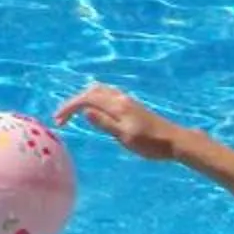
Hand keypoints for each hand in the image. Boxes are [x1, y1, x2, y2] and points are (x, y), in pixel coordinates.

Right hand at [54, 83, 183, 161]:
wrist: (174, 140)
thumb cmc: (150, 143)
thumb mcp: (125, 137)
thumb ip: (105, 123)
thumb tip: (85, 112)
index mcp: (117, 105)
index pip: (86, 99)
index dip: (69, 107)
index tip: (58, 121)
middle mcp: (120, 98)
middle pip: (91, 91)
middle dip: (73, 102)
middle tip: (62, 118)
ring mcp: (127, 100)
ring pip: (99, 90)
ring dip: (83, 98)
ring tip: (74, 113)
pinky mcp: (131, 105)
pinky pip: (107, 94)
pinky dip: (94, 98)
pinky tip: (95, 110)